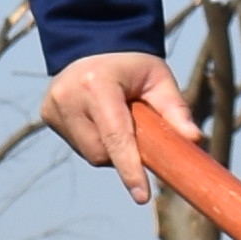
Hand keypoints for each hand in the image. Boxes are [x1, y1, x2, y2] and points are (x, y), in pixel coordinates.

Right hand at [39, 51, 185, 209]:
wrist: (93, 43)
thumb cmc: (133, 65)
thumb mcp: (159, 79)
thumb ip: (176, 109)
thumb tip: (193, 140)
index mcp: (96, 84)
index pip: (115, 137)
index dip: (130, 169)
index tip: (142, 196)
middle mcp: (69, 96)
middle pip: (101, 152)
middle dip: (123, 153)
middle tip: (136, 131)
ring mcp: (54, 106)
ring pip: (89, 153)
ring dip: (108, 148)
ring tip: (115, 119)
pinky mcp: (47, 114)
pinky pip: (77, 145)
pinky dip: (93, 140)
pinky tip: (96, 119)